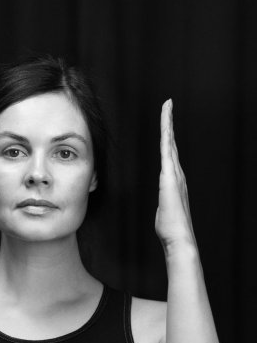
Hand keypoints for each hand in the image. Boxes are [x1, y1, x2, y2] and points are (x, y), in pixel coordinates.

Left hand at [155, 100, 195, 253]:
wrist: (178, 237)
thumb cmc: (170, 228)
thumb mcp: (163, 211)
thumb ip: (163, 204)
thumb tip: (164, 207)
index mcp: (174, 180)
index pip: (170, 154)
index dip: (168, 137)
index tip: (167, 123)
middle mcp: (177, 173)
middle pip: (172, 142)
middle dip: (170, 122)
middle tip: (168, 104)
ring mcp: (174, 173)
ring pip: (170, 141)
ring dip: (168, 122)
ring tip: (167, 105)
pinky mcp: (169, 174)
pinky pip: (167, 147)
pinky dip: (167, 132)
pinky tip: (166, 120)